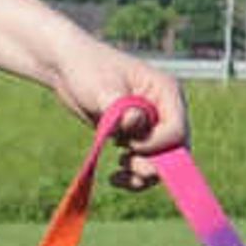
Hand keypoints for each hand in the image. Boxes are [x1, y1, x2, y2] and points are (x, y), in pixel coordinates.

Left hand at [68, 56, 188, 186]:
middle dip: (152, 164)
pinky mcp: (137, 137)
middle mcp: (165, 109)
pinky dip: (132, 177)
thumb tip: (135, 122)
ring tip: (117, 173)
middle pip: (175, 151)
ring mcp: (152, 125)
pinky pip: (145, 165)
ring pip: (161, 163)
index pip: (176, 130)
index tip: (128, 142)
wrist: (69, 70)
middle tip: (125, 162)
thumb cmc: (87, 69)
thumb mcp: (102, 87)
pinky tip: (114, 177)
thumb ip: (120, 108)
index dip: (156, 144)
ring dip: (141, 175)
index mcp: (166, 91)